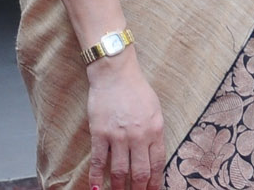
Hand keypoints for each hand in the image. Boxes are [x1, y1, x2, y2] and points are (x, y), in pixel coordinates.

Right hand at [86, 52, 164, 189]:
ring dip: (119, 188)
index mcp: (156, 129)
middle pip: (140, 172)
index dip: (155, 182)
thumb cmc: (137, 91)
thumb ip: (154, 132)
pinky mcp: (100, 134)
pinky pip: (98, 162)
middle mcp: (139, 135)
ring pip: (120, 171)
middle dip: (139, 189)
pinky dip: (96, 178)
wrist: (116, 75)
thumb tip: (153, 155)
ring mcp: (119, 136)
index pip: (157, 163)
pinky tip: (95, 189)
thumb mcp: (155, 110)